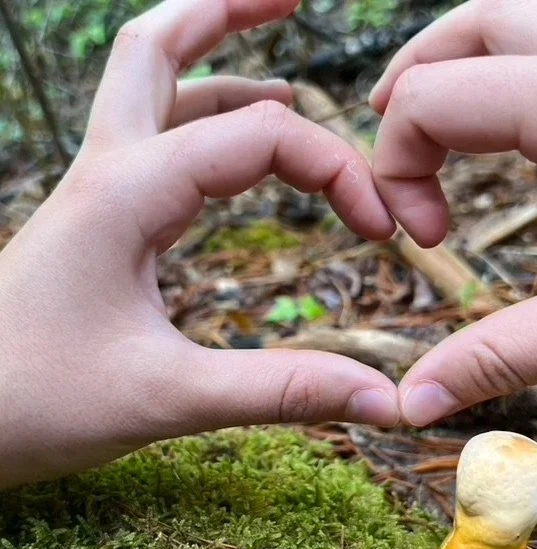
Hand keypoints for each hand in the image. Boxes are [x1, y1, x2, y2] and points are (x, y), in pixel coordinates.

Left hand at [0, 0, 398, 487]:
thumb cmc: (34, 403)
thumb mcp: (168, 398)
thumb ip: (280, 392)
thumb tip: (384, 401)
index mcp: (127, 192)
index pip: (260, 137)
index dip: (339, 171)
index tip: (384, 231)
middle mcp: (107, 173)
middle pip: (158, 45)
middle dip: (228, 11)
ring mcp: (96, 195)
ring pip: (149, 89)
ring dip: (212, 62)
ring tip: (283, 75)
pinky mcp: (96, 226)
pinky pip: (152, 148)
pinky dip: (198, 127)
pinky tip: (231, 159)